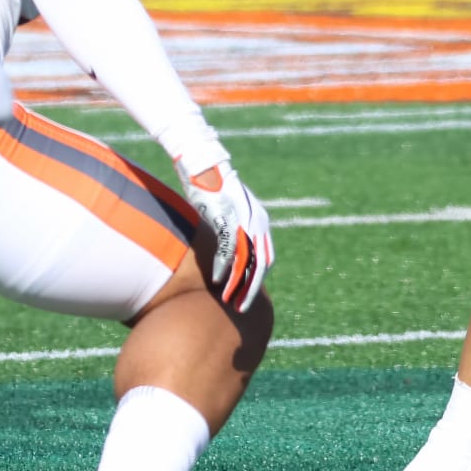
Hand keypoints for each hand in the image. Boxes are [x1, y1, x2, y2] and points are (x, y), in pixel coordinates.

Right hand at [181, 158, 273, 312]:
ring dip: (237, 283)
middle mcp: (258, 222)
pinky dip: (223, 266)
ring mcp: (244, 220)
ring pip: (246, 261)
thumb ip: (232, 228)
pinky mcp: (228, 217)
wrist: (203, 162)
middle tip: (242, 308)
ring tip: (229, 300)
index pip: (266, 258)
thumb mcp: (228, 210)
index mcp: (261, 221)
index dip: (258, 279)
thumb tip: (227, 248)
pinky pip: (228, 249)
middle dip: (251, 288)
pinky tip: (216, 279)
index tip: (248, 297)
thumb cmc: (212, 186)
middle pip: (261, 264)